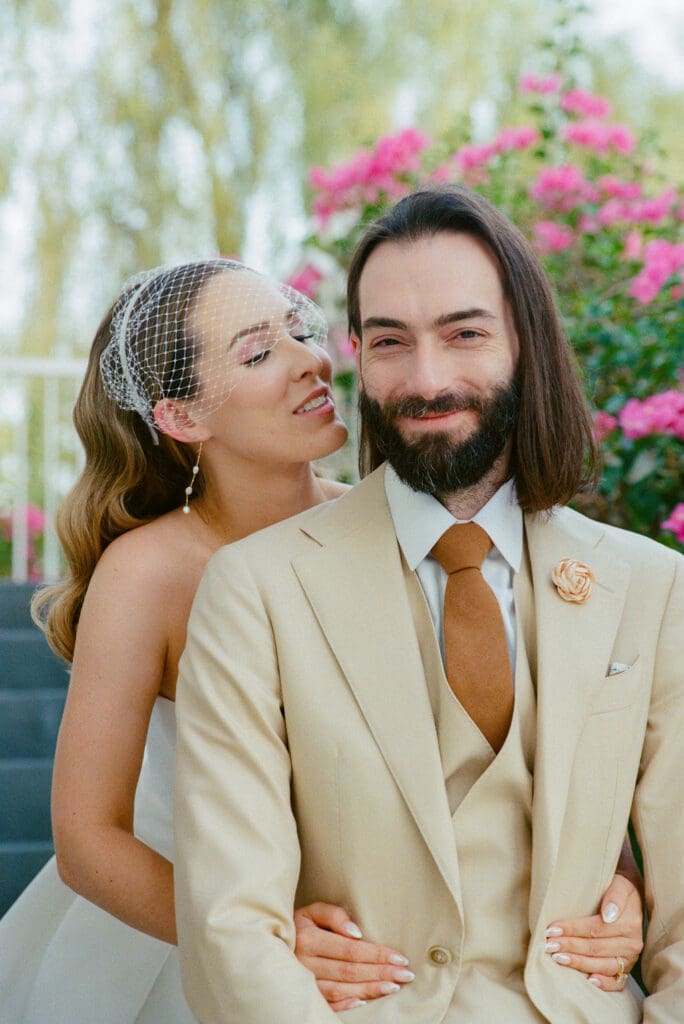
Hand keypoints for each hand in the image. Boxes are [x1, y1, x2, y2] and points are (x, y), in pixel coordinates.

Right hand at [294, 902, 413, 1010]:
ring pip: (341, 990)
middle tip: (405, 975)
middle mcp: (305, 962)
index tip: (400, 958)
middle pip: (350, 971)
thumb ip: (333, 915)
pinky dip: (346, 1006)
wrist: (270, 944)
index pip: (350, 949)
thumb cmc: (300, 925)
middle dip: (380, 972)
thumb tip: (356, 932)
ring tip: (393, 987)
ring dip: (369, 990)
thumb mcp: (312, 911)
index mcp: (308, 938)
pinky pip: (327, 1004)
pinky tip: (364, 1003)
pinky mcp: (303, 995)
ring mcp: (304, 982)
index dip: (377, 954)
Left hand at [545, 873, 642, 991]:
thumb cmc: (618, 886)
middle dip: (570, 946)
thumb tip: (608, 915)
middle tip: (549, 945)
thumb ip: (615, 896)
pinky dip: (604, 984)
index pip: (596, 929)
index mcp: (630, 923)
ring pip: (602, 965)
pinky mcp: (626, 968)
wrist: (630, 894)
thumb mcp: (619, 883)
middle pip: (596, 948)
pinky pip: (618, 982)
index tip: (552, 929)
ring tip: (558, 958)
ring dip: (579, 963)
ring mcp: (629, 958)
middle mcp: (632, 943)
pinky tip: (588, 981)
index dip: (573, 929)